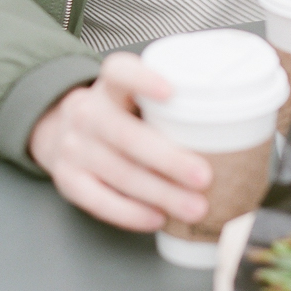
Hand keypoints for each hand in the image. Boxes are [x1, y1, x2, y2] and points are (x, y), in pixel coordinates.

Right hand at [29, 51, 211, 231]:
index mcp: (108, 87)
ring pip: (120, 173)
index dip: (143, 79)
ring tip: (194, 206)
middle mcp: (87, 114)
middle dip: (169, 160)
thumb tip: (232, 126)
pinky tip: (157, 218)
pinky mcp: (68, 181)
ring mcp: (74, 149)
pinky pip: (100, 202)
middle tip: (204, 176)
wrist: (58, 131)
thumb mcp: (132, 96)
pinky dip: (131, 213)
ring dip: (161, 194)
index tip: (172, 92)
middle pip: (127, 136)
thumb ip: (166, 105)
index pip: (119, 72)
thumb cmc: (116, 115)